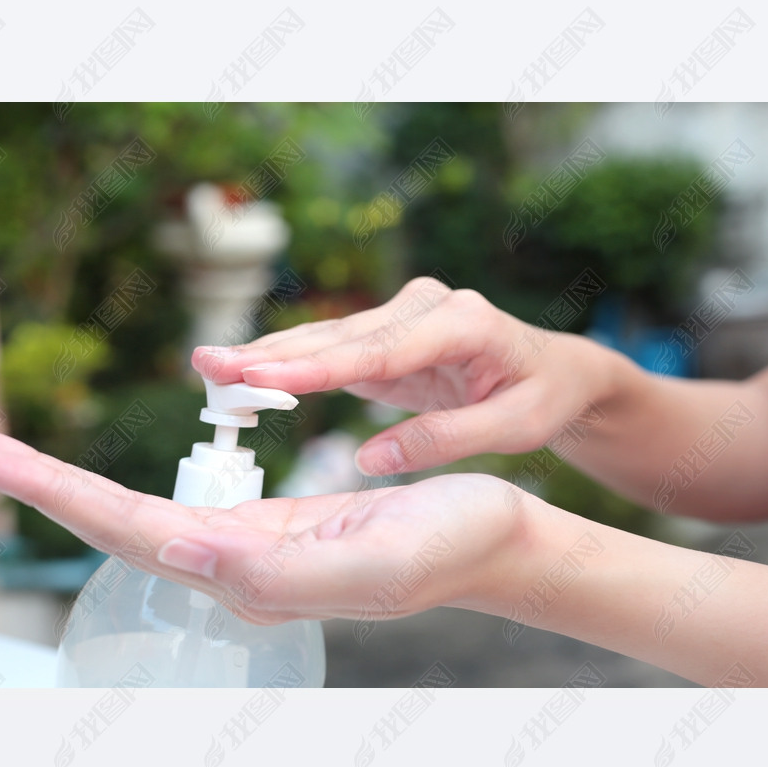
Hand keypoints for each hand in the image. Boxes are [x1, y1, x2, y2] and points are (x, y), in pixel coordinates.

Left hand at [0, 428, 531, 625]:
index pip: (129, 527)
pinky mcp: (264, 533)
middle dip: (36, 486)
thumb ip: (277, 574)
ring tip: (4, 459)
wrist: (494, 541)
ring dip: (65, 491)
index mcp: (250, 573)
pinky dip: (118, 494)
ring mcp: (245, 553)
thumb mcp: (374, 562)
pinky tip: (91, 489)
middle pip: (114, 523)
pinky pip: (173, 512)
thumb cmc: (449, 546)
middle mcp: (233, 568)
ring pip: (135, 518)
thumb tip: (180, 553)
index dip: (55, 490)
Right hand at [194, 276, 618, 474]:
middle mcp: (425, 306)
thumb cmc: (542, 400)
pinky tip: (245, 373)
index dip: (316, 368)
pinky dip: (289, 364)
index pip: (377, 351)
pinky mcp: (389, 333)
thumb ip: (446, 440)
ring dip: (267, 355)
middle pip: (339, 337)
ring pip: (327, 339)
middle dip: (271, 354)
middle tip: (209, 365)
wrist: (558, 370)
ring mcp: (404, 315)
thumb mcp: (513, 430)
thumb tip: (371, 460)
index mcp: (461, 323)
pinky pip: (333, 351)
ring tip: (208, 365)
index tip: (263, 378)